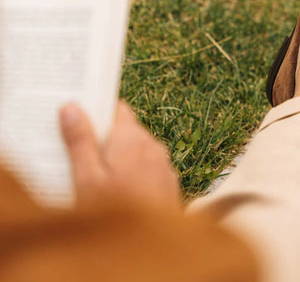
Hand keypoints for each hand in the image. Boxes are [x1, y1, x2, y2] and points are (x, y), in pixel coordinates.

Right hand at [60, 101, 179, 205]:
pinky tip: (119, 193)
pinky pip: (148, 169)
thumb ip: (80, 141)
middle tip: (82, 156)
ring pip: (137, 151)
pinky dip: (134, 174)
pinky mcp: (168, 182)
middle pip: (126, 131)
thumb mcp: (87, 179)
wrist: (153, 249)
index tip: (82, 117)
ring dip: (120, 159)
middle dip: (106, 140)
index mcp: (132, 138)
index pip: (118, 109)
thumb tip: (72, 107)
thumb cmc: (116, 215)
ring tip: (98, 180)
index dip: (99, 111)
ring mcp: (163, 164)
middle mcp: (152, 146)